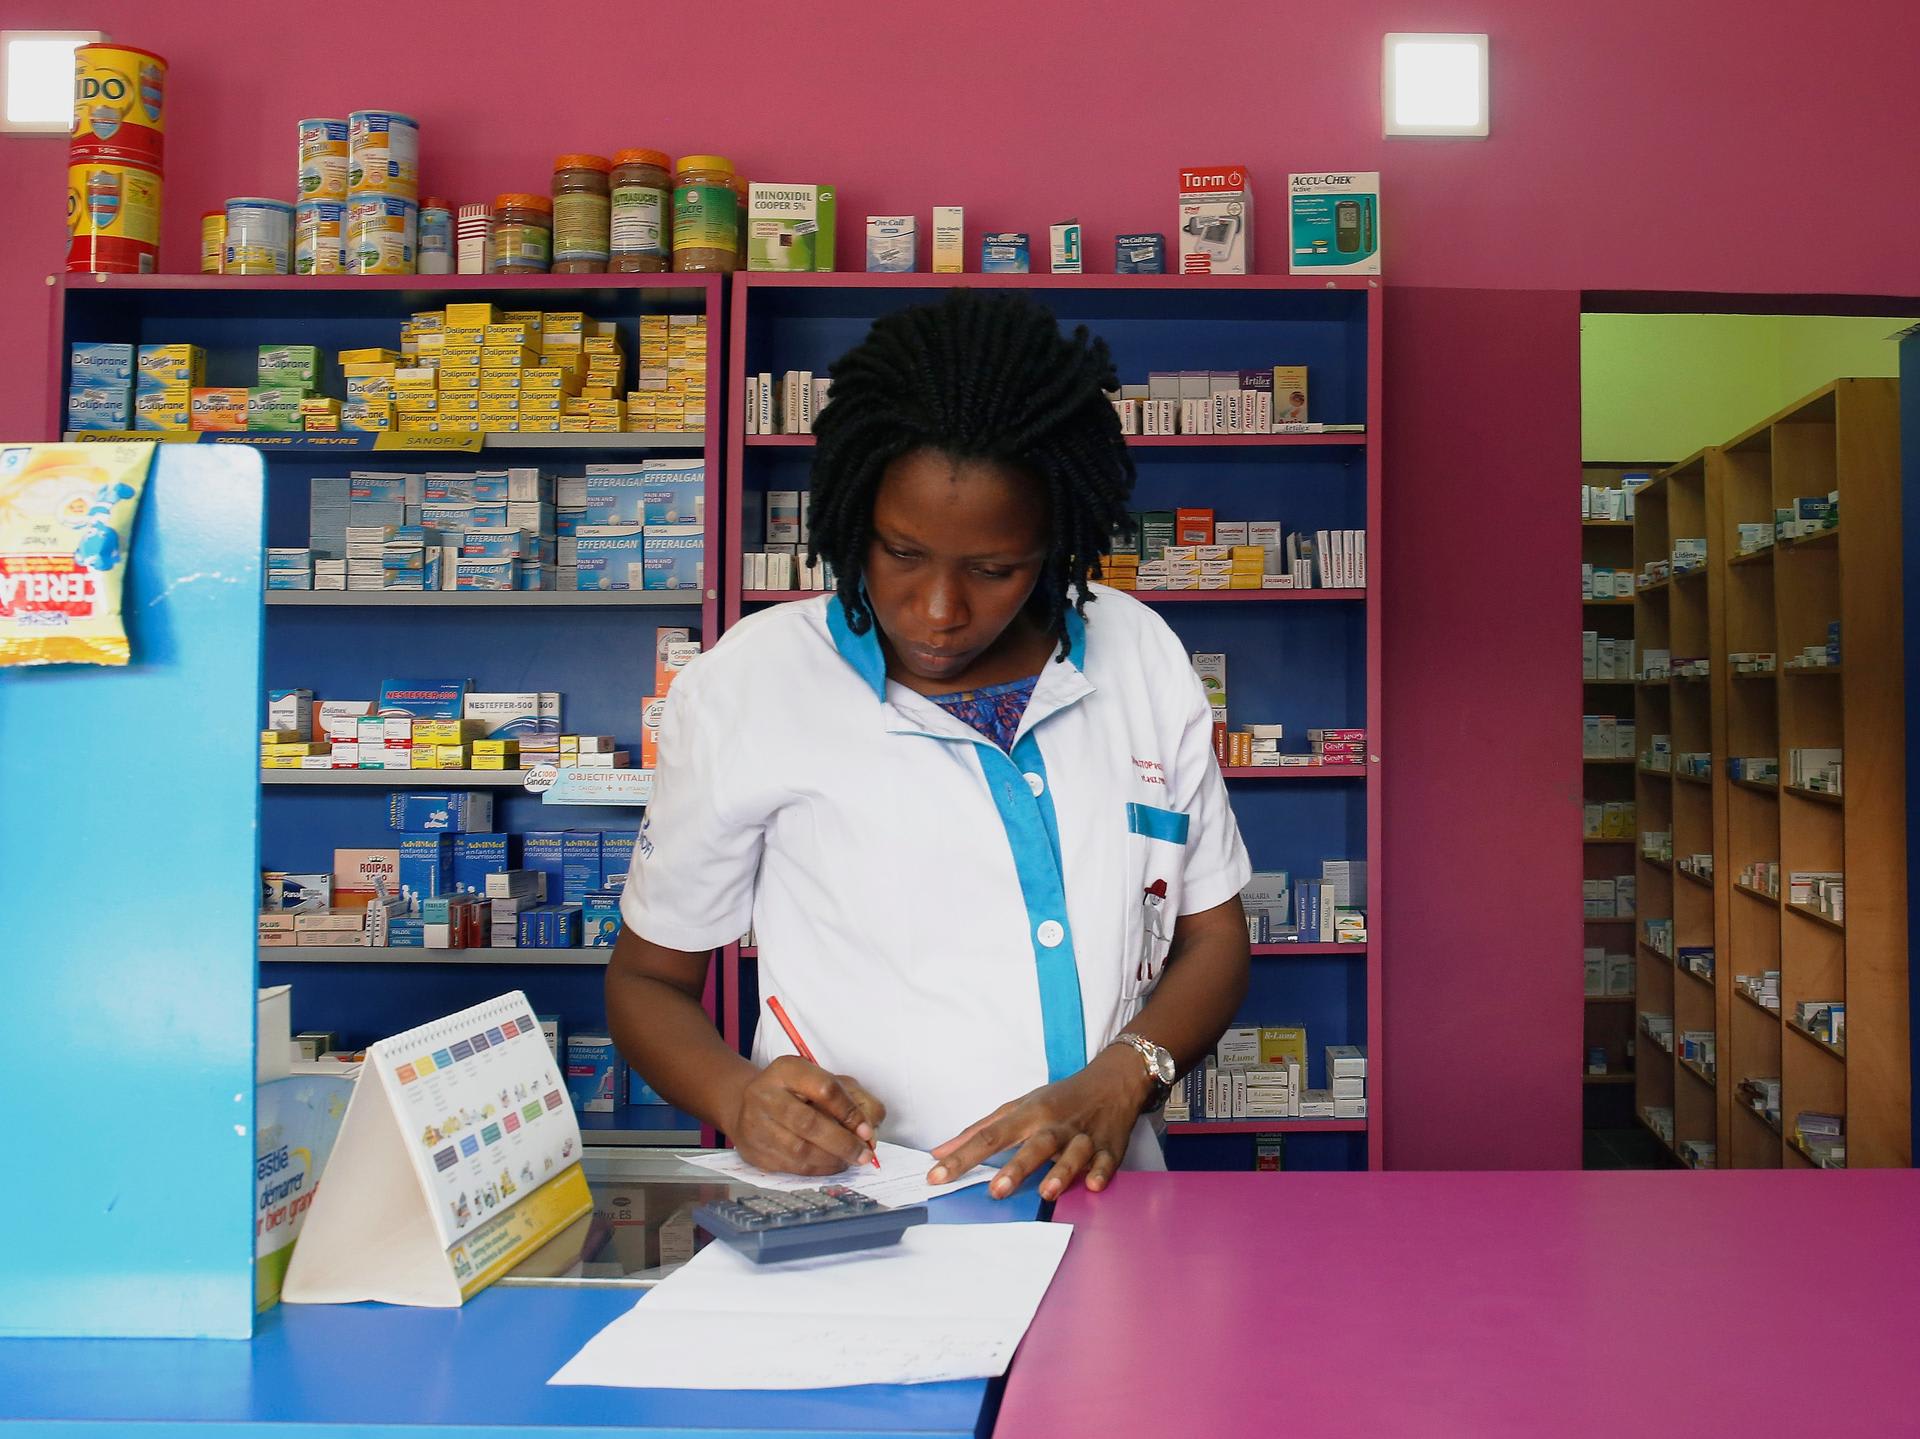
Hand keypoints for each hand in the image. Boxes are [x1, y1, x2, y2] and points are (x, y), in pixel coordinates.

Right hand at [728, 1056, 886, 1174]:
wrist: (747, 1104)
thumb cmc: (796, 1091)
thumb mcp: (827, 1081)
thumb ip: (857, 1099)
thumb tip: (871, 1130)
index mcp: (787, 1070)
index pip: (824, 1089)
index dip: (850, 1112)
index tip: (867, 1130)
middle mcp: (765, 1095)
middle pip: (808, 1123)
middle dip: (843, 1142)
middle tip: (864, 1154)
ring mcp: (756, 1125)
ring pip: (799, 1150)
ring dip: (832, 1159)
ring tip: (850, 1159)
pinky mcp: (754, 1152)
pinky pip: (791, 1167)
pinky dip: (818, 1170)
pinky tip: (832, 1164)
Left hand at [928, 1046, 1145, 1199]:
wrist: (1112, 1081)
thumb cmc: (1058, 1099)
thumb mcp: (1018, 1106)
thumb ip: (979, 1129)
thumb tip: (939, 1152)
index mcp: (1028, 1114)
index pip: (989, 1136)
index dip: (962, 1156)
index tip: (936, 1176)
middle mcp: (1054, 1125)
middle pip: (1034, 1145)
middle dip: (1016, 1168)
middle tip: (996, 1191)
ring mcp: (1083, 1136)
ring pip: (1072, 1153)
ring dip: (1061, 1171)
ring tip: (1047, 1193)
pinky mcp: (1109, 1147)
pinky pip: (1106, 1161)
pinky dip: (1101, 1171)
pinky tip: (1093, 1185)